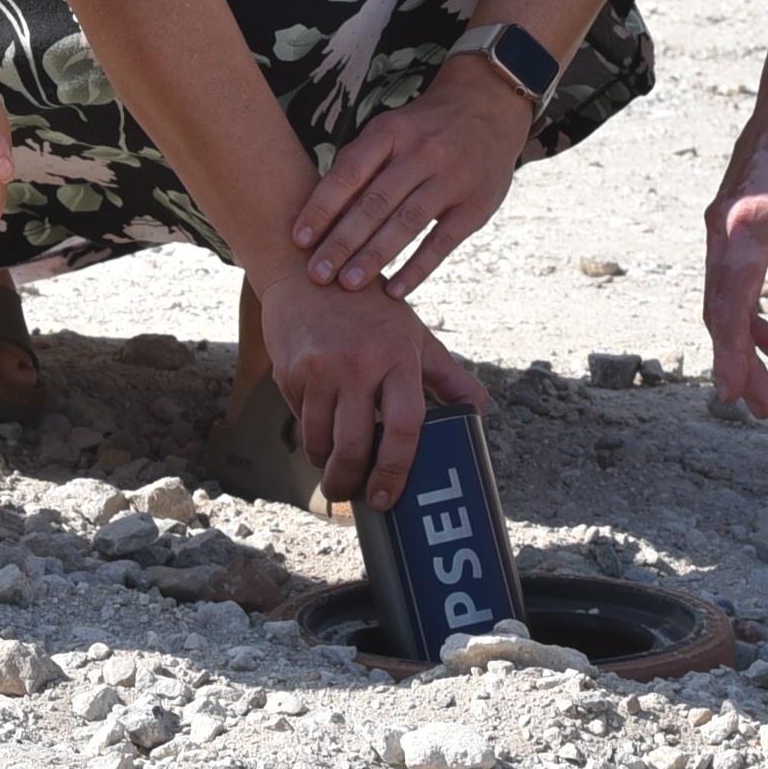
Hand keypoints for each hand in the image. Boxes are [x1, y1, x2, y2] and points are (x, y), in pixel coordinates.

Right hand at [259, 271, 484, 510]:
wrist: (306, 271)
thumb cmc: (369, 309)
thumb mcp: (414, 335)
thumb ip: (448, 376)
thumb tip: (479, 412)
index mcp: (398, 357)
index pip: (403, 428)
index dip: (396, 470)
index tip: (387, 496)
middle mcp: (357, 363)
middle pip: (354, 446)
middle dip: (350, 483)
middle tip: (352, 495)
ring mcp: (319, 368)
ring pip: (319, 441)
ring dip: (326, 463)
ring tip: (334, 468)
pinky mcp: (288, 371)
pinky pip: (300, 419)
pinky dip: (309, 431)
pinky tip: (319, 422)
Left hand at [290, 55, 537, 297]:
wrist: (488, 107)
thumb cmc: (423, 129)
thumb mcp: (391, 130)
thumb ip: (360, 165)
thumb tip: (319, 213)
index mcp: (391, 131)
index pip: (348, 173)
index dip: (322, 207)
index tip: (299, 239)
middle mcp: (421, 154)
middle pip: (375, 203)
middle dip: (342, 241)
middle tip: (317, 273)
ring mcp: (451, 179)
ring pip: (406, 223)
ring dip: (374, 256)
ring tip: (348, 284)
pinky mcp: (475, 206)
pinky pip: (442, 242)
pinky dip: (417, 268)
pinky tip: (394, 290)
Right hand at [701, 119, 767, 417]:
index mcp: (750, 229)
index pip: (731, 305)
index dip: (732, 356)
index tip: (735, 395)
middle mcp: (722, 228)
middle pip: (719, 310)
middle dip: (736, 361)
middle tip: (759, 407)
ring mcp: (718, 223)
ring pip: (720, 296)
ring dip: (739, 339)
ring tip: (766, 380)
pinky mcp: (725, 220)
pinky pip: (725, 276)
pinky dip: (741, 310)